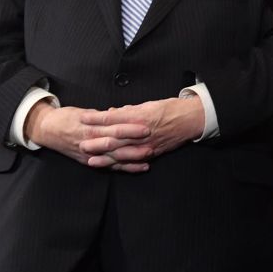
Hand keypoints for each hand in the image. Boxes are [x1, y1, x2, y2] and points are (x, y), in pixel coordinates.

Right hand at [25, 102, 148, 172]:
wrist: (46, 129)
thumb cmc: (66, 117)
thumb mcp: (84, 112)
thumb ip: (102, 115)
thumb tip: (119, 112)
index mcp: (90, 126)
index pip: (113, 127)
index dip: (129, 127)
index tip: (145, 124)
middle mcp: (90, 142)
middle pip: (115, 143)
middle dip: (134, 142)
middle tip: (152, 140)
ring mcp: (90, 154)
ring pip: (114, 157)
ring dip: (133, 157)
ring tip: (150, 154)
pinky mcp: (89, 161)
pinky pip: (110, 166)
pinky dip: (126, 167)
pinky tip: (141, 167)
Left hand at [76, 97, 204, 168]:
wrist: (191, 119)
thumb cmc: (171, 108)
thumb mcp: (149, 104)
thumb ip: (129, 110)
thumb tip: (112, 113)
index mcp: (139, 116)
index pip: (112, 118)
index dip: (96, 119)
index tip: (83, 118)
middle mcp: (141, 132)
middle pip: (113, 138)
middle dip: (96, 142)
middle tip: (80, 144)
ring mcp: (146, 144)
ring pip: (122, 153)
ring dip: (105, 158)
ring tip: (91, 160)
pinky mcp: (152, 152)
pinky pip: (135, 161)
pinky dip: (123, 165)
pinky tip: (113, 168)